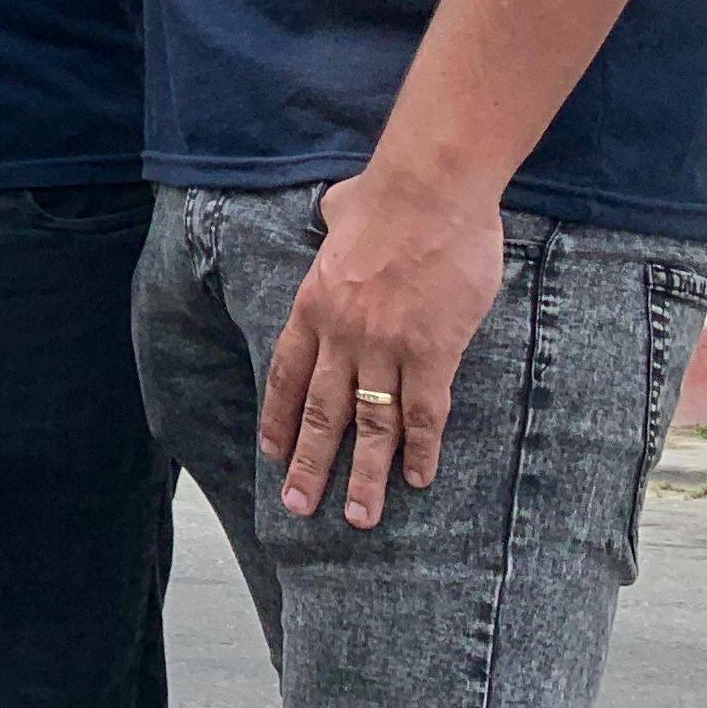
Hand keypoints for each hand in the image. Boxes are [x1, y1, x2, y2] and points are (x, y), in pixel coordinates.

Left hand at [263, 166, 506, 528]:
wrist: (429, 189)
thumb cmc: (387, 195)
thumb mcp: (339, 212)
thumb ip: (334, 226)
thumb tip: (336, 215)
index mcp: (312, 305)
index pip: (286, 375)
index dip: (278, 418)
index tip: (272, 453)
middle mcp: (341, 335)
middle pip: (319, 413)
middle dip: (308, 465)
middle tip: (298, 506)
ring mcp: (385, 347)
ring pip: (370, 425)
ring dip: (363, 475)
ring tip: (358, 518)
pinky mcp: (433, 351)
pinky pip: (424, 413)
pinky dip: (420, 449)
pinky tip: (417, 479)